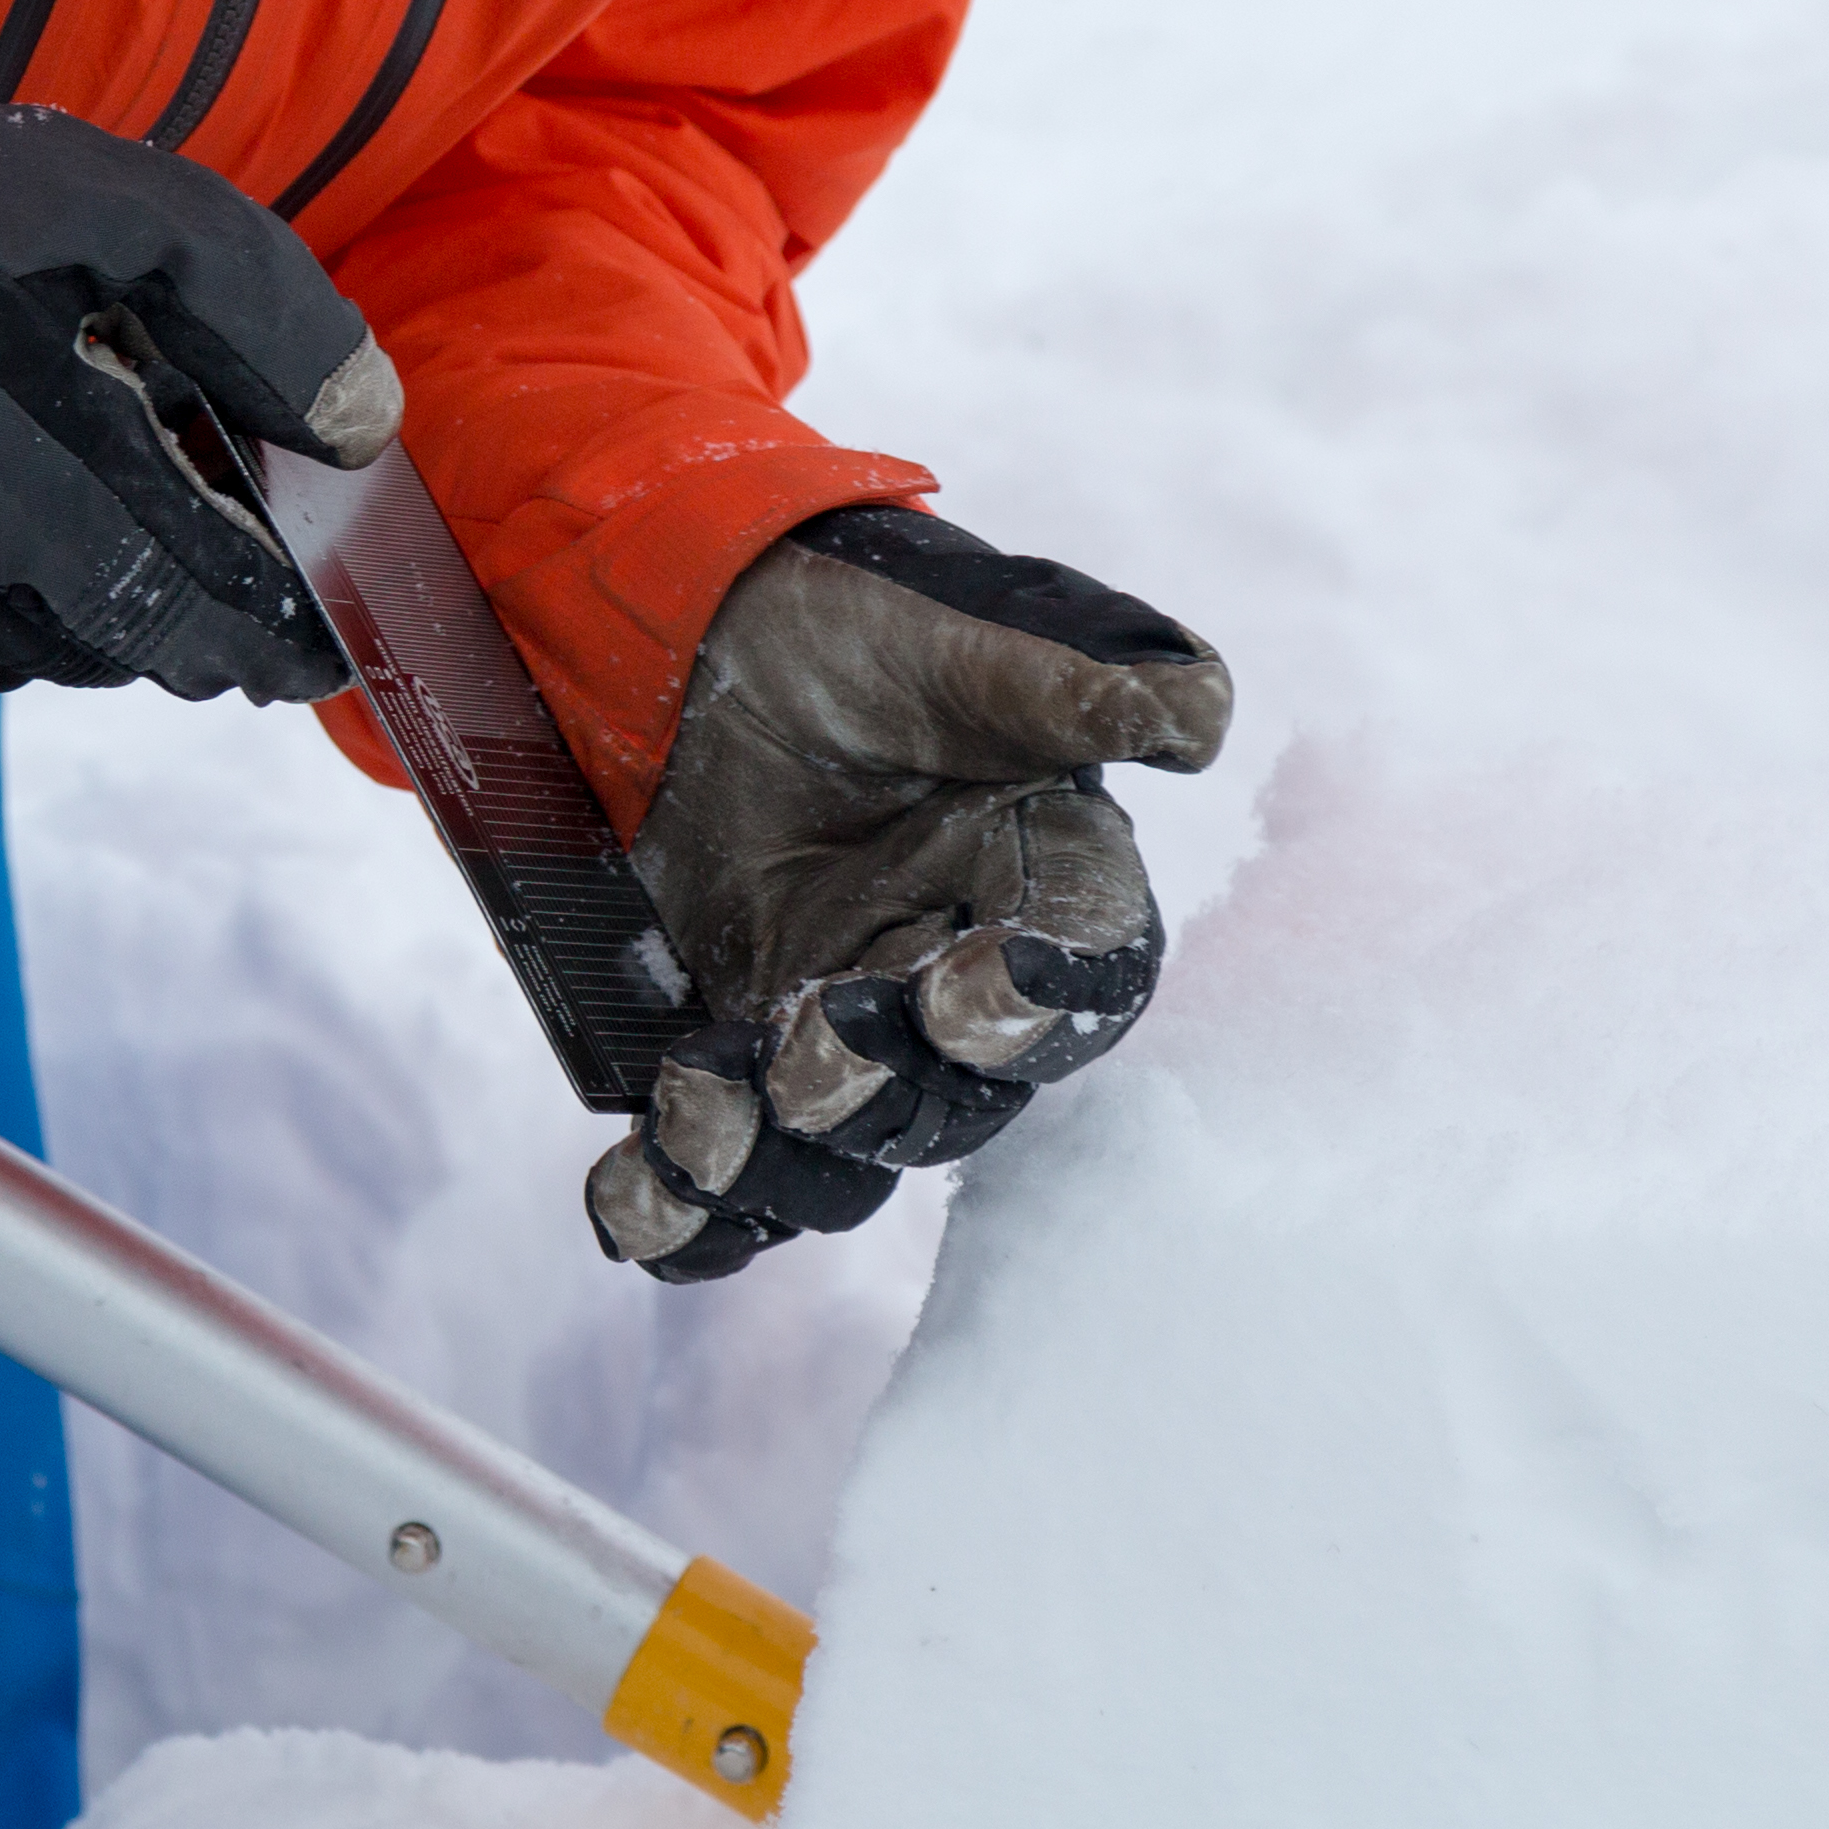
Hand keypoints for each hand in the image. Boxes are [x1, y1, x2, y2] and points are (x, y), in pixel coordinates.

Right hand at [0, 92, 397, 733]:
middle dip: (171, 595)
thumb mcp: (106, 202)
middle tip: (140, 497)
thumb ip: (259, 307)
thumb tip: (364, 427)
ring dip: (61, 599)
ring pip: (37, 660)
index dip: (287, 633)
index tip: (309, 625)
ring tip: (13, 476)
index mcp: (68, 478)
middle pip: (141, 648)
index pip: (232, 620)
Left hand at [582, 507, 1229, 1277]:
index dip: (1041, 993)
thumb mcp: (959, 637)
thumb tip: (1199, 713)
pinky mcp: (736, 1056)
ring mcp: (841, 1031)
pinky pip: (722, 1177)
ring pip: (838, 1157)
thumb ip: (1069, 681)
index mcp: (1040, 878)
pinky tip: (629, 1202)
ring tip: (700, 1111)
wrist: (705, 621)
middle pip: (954, 1094)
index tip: (977, 986)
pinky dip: (676, 1209)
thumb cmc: (862, 619)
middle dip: (885, 1088)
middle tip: (815, 1050)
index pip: (1083, 965)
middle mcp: (954, 976)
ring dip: (772, 1162)